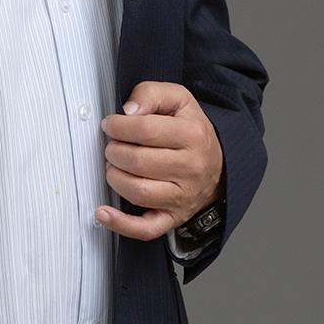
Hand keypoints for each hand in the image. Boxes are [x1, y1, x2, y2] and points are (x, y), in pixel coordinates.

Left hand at [96, 81, 223, 240]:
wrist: (220, 165)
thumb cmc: (191, 130)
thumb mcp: (178, 99)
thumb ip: (151, 94)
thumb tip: (128, 111)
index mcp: (192, 135)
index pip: (145, 130)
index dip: (118, 126)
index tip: (110, 124)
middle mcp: (191, 168)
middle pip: (138, 161)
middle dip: (114, 150)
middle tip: (112, 145)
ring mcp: (182, 196)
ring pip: (138, 192)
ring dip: (115, 177)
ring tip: (114, 166)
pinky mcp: (173, 217)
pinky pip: (145, 229)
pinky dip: (121, 224)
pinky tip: (103, 213)